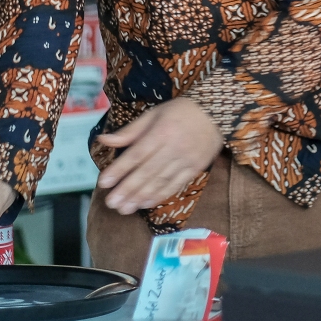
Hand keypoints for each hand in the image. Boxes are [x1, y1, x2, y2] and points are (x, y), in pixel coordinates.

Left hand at [95, 98, 224, 213]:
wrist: (217, 113)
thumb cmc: (181, 111)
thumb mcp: (154, 114)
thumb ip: (130, 131)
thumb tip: (104, 140)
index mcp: (161, 131)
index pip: (137, 154)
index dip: (119, 169)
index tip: (103, 183)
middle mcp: (174, 148)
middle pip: (147, 172)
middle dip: (127, 189)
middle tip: (111, 203)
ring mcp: (186, 160)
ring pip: (160, 181)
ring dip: (140, 197)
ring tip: (124, 209)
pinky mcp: (195, 168)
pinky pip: (176, 185)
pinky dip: (160, 196)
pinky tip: (145, 204)